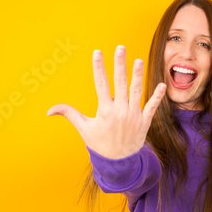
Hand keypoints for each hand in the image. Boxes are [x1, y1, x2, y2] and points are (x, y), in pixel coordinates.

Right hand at [46, 45, 166, 158]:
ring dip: (138, 75)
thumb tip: (48, 110)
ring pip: (137, 92)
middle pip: (120, 83)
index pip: (100, 84)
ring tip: (138, 60)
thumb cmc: (100, 144)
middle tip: (120, 48)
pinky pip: (152, 107)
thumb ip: (69, 114)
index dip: (99, 67)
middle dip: (120, 65)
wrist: (119, 163)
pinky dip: (157, 97)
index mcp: (104, 111)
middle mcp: (120, 111)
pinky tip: (163, 85)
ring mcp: (133, 116)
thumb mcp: (84, 129)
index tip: (97, 53)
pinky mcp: (144, 122)